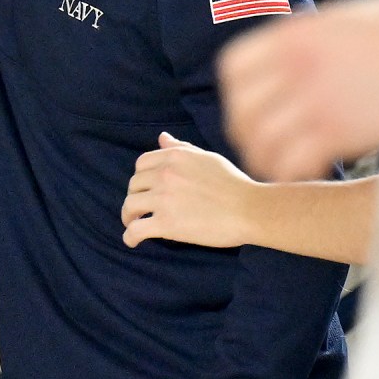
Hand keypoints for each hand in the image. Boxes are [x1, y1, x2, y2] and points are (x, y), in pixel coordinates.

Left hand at [122, 133, 259, 249]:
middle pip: (133, 185)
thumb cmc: (234, 184)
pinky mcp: (167, 224)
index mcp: (175, 157)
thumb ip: (182, 149)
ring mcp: (164, 199)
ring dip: (127, 216)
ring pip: (130, 206)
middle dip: (134, 196)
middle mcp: (165, 174)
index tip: (144, 188)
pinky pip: (136, 230)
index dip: (140, 178)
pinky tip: (132, 241)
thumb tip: (162, 138)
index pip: (141, 164)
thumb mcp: (207, 158)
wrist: (250, 210)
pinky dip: (129, 237)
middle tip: (139, 208)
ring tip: (133, 223)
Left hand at [221, 0, 378, 180]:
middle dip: (248, 134)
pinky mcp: (337, 131)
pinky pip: (290, 162)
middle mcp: (295, 64)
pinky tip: (310, 171)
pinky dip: (293, 172)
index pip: (233, 68)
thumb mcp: (351, 16)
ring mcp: (314, 98)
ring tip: (283, 166)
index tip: (252, 109)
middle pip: (242, 110)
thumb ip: (316, 31)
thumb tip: (296, 32)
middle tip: (264, 147)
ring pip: (261, 142)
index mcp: (294, 33)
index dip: (238, 95)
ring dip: (268, 159)